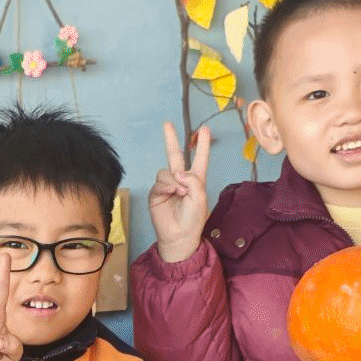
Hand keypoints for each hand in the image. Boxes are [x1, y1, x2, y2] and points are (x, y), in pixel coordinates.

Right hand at [150, 122, 209, 263]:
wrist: (179, 236)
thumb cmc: (193, 220)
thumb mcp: (200, 197)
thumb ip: (193, 180)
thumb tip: (177, 172)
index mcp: (196, 180)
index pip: (199, 158)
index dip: (202, 144)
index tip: (204, 129)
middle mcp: (181, 180)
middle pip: (175, 155)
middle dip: (171, 139)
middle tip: (167, 124)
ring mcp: (167, 186)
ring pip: (166, 171)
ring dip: (173, 180)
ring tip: (179, 193)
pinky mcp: (156, 193)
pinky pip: (159, 182)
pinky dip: (165, 186)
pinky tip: (171, 193)